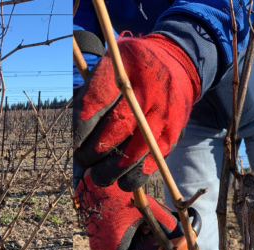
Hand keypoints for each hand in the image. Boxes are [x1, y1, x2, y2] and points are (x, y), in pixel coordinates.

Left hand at [74, 34, 199, 191]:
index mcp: (126, 68)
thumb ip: (93, 87)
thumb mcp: (112, 62)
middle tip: (83, 161)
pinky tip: (124, 183)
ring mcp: (164, 113)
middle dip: (96, 150)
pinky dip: (138, 175)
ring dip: (113, 169)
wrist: (178, 64)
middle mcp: (149, 90)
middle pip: (118, 126)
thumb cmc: (134, 67)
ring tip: (98, 177)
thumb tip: (76, 131)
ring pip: (137, 148)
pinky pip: (156, 159)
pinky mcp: (174, 131)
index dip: (83, 126)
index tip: (75, 143)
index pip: (98, 100)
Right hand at [74, 172, 184, 249]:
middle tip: (145, 248)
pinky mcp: (91, 229)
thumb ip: (165, 222)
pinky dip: (117, 235)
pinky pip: (106, 238)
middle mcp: (99, 246)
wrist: (94, 179)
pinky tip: (127, 222)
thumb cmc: (119, 195)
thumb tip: (181, 231)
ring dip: (125, 244)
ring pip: (112, 249)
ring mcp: (93, 237)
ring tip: (137, 230)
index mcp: (112, 246)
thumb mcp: (146, 209)